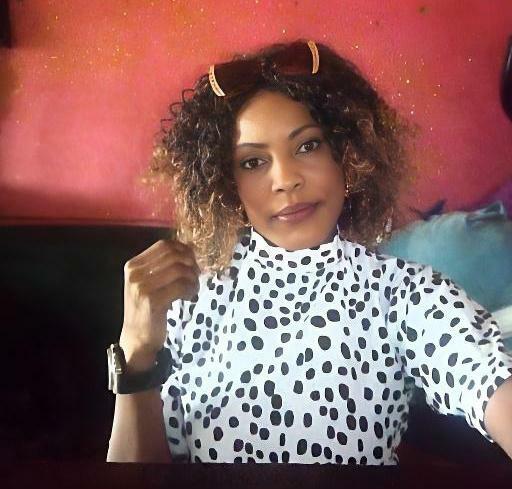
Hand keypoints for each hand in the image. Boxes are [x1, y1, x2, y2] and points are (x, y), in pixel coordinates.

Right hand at [119, 237, 199, 369]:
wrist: (137, 338)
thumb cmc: (146, 309)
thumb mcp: (148, 282)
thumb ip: (163, 265)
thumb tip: (189, 248)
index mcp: (133, 265)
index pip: (164, 245)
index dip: (183, 249)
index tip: (191, 261)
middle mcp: (135, 273)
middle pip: (174, 255)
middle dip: (190, 264)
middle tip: (195, 276)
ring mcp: (142, 287)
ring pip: (179, 269)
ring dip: (192, 278)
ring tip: (192, 288)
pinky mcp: (152, 300)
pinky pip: (181, 285)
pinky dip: (190, 289)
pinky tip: (188, 297)